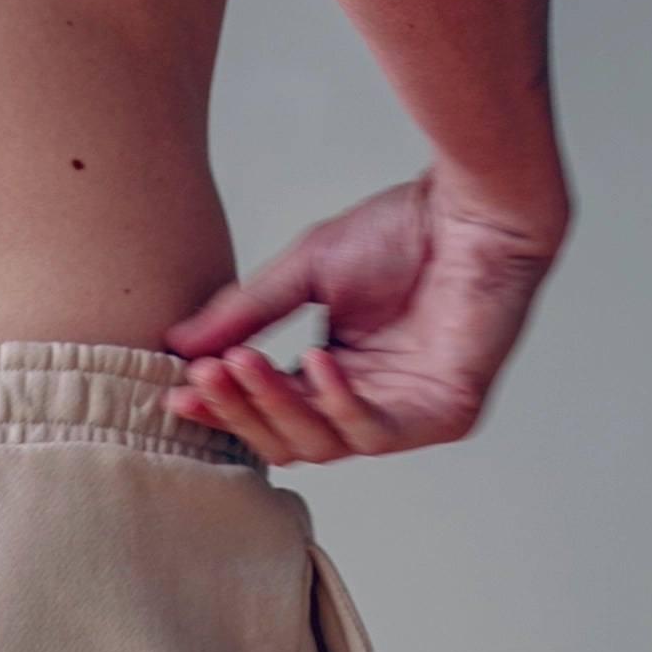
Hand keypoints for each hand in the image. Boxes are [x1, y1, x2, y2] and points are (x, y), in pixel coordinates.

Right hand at [164, 168, 567, 464]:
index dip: (223, 406)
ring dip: (277, 405)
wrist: (475, 207)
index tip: (176, 390)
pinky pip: (374, 432)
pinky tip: (316, 361)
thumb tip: (178, 344)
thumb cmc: (404, 229)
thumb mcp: (304, 272)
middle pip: (289, 439)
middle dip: (241, 410)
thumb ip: (246, 314)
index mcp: (337, 376)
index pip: (270, 411)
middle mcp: (370, 404)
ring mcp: (407, 416)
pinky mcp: (443, 417)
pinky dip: (337, 402)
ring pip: (323, 443)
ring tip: (243, 363)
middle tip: (203, 378)